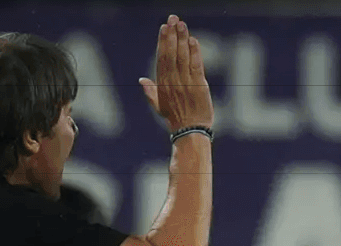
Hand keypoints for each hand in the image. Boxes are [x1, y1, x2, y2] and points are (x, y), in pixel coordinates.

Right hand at [139, 16, 214, 131]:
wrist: (190, 132)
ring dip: (182, 39)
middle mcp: (172, 81)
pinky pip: (196, 66)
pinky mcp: (198, 86)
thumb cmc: (175, 119)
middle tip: (173, 18)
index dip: (162, 41)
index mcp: (162, 84)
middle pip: (170, 53)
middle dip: (171, 35)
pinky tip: (193, 40)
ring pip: (182, 57)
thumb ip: (150, 92)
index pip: (161, 58)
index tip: (164, 27)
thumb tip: (141, 81)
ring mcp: (185, 83)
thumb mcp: (159, 106)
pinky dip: (194, 53)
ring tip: (182, 24)